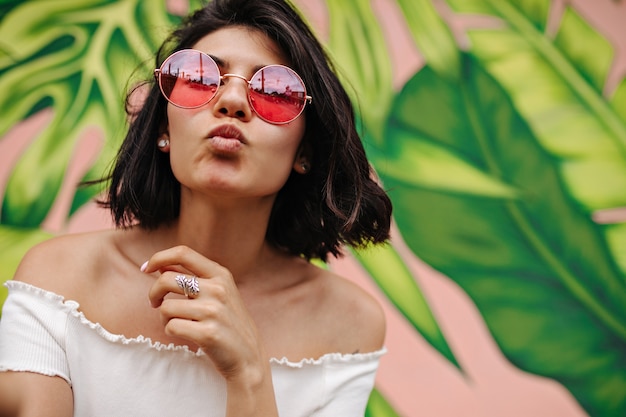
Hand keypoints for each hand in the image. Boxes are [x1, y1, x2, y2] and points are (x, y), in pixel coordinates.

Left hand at [143, 245, 266, 380]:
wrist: (248, 357)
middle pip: (166, 279)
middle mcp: (218, 289)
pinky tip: (184, 334)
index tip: (146, 268)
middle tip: (155, 304)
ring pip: (165, 307)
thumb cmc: (228, 323)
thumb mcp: (219, 293)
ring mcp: (213, 311)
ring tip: (176, 323)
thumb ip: (194, 277)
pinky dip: (171, 331)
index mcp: (221, 275)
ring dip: (164, 318)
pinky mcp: (207, 333)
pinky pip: (171, 326)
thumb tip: (161, 266)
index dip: (159, 257)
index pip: (183, 253)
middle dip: (153, 293)